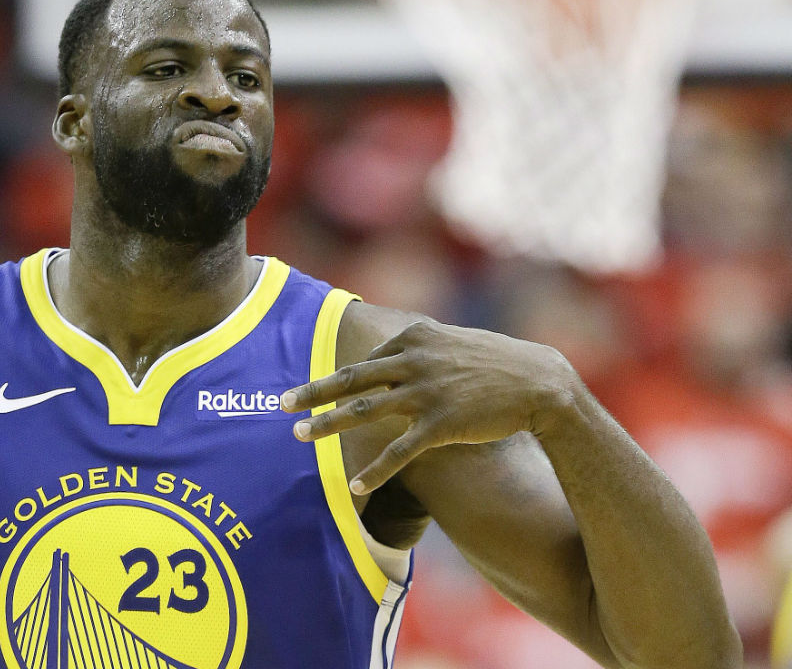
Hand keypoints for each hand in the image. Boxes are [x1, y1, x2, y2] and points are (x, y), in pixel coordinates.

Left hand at [281, 319, 578, 494]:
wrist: (542, 384)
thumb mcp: (455, 343)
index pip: (368, 360)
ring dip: (327, 424)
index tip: (315, 390)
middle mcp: (415, 360)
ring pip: (364, 410)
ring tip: (298, 437)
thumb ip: (423, 347)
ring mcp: (427, 392)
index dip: (341, 380)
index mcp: (416, 336)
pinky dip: (376, 471)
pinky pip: (399, 451)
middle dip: (312, 392)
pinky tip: (355, 487)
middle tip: (280, 403)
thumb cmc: (500, 363)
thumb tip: (398, 352)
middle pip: (351, 378)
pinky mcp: (442, 424)